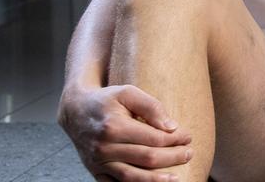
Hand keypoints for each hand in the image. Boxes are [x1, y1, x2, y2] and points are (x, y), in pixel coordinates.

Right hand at [58, 84, 191, 181]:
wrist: (75, 111)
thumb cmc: (107, 100)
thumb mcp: (128, 93)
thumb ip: (151, 107)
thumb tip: (171, 127)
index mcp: (114, 126)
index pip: (153, 138)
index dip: (175, 139)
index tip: (188, 137)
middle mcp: (104, 147)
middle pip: (146, 158)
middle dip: (172, 157)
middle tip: (189, 153)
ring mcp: (98, 162)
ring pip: (132, 177)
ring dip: (156, 179)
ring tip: (176, 178)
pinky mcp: (95, 171)